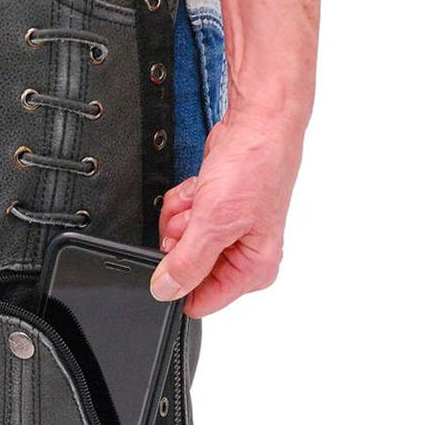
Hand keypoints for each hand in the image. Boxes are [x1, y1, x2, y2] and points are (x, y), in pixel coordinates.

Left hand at [151, 107, 304, 317]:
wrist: (258, 124)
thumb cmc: (256, 168)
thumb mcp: (214, 223)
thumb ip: (187, 263)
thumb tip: (165, 291)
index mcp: (254, 270)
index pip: (201, 300)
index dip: (180, 280)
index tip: (178, 253)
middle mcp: (243, 256)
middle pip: (186, 268)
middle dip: (180, 240)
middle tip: (197, 216)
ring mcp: (227, 233)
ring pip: (180, 242)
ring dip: (182, 216)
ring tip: (203, 197)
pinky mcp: (214, 212)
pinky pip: (182, 219)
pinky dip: (184, 202)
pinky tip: (201, 188)